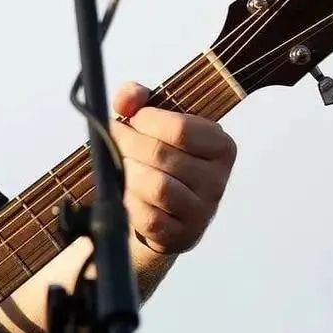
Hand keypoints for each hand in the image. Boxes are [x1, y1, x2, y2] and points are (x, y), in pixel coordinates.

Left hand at [109, 81, 237, 254]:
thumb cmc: (158, 159)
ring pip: (156, 186)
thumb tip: (128, 97)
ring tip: (121, 165)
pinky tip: (126, 192)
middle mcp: (217, 179)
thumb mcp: (152, 123)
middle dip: (127, 144)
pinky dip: (130, 202)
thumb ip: (137, 99)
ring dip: (128, 173)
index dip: (145, 121)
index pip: (180, 129)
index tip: (129, 119)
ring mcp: (202, 210)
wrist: (163, 209)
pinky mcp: (183, 235)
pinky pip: (149, 216)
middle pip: (161, 155)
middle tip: (112, 139)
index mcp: (220, 146)